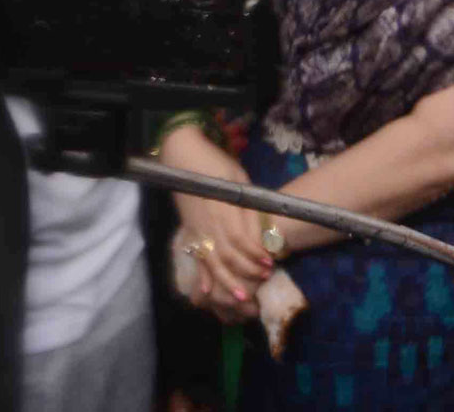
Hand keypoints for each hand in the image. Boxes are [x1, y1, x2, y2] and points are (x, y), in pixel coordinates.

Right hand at [161, 124, 273, 324]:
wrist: (184, 158)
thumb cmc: (215, 164)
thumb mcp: (238, 178)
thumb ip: (247, 203)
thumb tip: (260, 228)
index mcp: (224, 208)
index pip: (241, 239)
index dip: (255, 253)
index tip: (269, 261)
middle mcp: (210, 223)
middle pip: (228, 255)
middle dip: (247, 270)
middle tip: (264, 278)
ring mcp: (197, 229)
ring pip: (213, 262)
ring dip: (228, 282)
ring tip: (243, 297)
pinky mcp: (190, 231)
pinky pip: (197, 258)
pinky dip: (202, 275)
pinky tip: (207, 291)